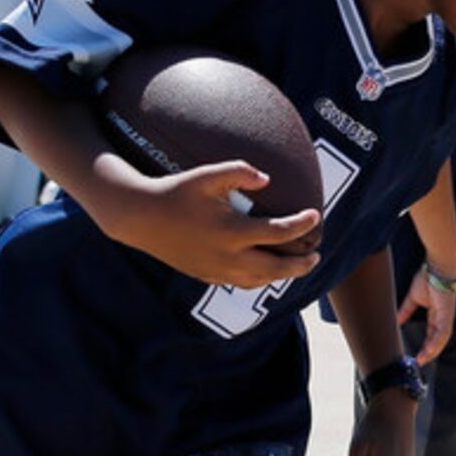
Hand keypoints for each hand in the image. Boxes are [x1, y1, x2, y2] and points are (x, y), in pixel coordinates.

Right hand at [101, 161, 320, 288]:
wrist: (140, 218)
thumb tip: (268, 179)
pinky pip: (241, 283)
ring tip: (296, 265)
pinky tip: (266, 270)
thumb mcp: (206, 175)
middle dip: (301, 264)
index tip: (315, 215)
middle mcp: (227, 257)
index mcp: (232, 232)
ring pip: (259, 281)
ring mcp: (216, 271)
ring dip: (282, 275)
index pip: (279, 232)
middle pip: (276, 268)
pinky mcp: (206, 276)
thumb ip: (239, 172)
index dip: (302, 225)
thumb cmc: (175, 192)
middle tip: (316, 255)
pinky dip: (260, 279)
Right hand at [399, 264, 455, 364]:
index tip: (417, 355)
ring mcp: (446, 316)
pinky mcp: (447, 313)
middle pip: (437, 340)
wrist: (437, 266)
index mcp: (437, 315)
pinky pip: (443, 332)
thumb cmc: (429, 277)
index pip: (432, 335)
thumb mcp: (414, 298)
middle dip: (429, 352)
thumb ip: (406, 310)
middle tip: (419, 363)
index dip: (426, 346)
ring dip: (432, 351)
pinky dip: (436, 342)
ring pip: (441, 339)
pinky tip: (429, 350)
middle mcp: (443, 318)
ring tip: (422, 360)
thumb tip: (396, 320)